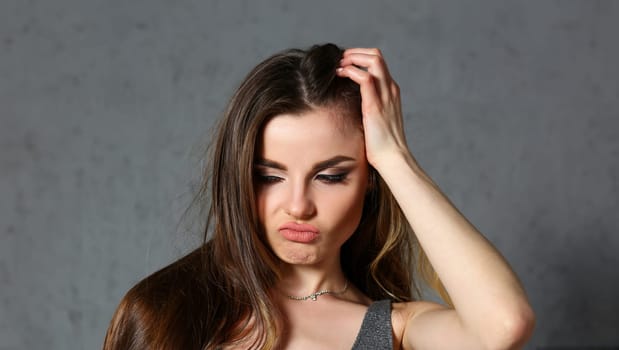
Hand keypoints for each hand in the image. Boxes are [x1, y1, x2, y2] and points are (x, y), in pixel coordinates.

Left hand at [336, 48, 410, 168]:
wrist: (392, 157)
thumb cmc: (382, 143)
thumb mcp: (374, 119)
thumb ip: (367, 106)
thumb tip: (349, 103)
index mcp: (390, 91)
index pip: (378, 62)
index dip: (360, 57)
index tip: (344, 62)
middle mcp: (390, 89)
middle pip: (376, 55)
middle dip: (355, 53)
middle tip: (339, 60)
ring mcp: (385, 95)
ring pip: (373, 61)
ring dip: (353, 58)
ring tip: (339, 65)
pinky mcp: (375, 105)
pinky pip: (365, 78)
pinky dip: (352, 71)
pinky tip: (341, 75)